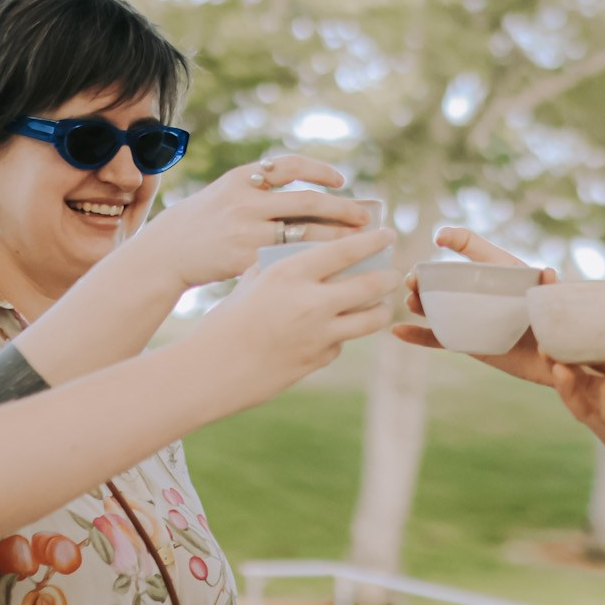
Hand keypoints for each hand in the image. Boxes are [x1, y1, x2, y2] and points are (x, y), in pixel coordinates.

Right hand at [135, 155, 373, 292]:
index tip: (342, 181)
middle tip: (367, 218)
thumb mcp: (229, 192)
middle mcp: (246, 201)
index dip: (320, 171)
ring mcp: (245, 231)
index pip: (290, 165)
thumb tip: (320, 195)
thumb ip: (265, 189)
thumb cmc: (208, 220)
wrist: (167, 251)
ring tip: (360, 245)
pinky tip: (333, 269)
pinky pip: (289, 260)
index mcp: (243, 178)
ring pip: (304, 233)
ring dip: (337, 239)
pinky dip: (314, 263)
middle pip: (307, 202)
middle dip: (342, 210)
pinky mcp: (246, 260)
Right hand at [196, 230, 398, 401]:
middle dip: (388, 276)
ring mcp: (320, 334)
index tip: (388, 233)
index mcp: (291, 274)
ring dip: (380, 309)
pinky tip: (335, 331)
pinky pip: (343, 342)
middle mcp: (312, 302)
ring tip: (380, 304)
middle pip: (371, 284)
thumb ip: (281, 266)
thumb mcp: (251, 282)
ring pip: (371, 319)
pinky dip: (343, 335)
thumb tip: (305, 252)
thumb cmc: (225, 320)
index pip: (346, 250)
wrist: (211, 370)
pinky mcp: (320, 359)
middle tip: (394, 273)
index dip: (373, 240)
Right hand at [391, 226, 558, 384]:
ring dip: (419, 303)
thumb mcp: (552, 303)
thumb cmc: (557, 325)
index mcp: (501, 273)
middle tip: (412, 281)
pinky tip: (397, 332)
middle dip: (425, 277)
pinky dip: (417, 337)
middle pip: (446, 279)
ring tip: (411, 301)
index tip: (440, 239)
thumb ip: (551, 288)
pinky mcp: (468, 343)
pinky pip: (438, 339)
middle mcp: (482, 293)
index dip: (457, 239)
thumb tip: (548, 272)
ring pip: (437, 307)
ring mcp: (471, 318)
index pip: (476, 248)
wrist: (558, 364)